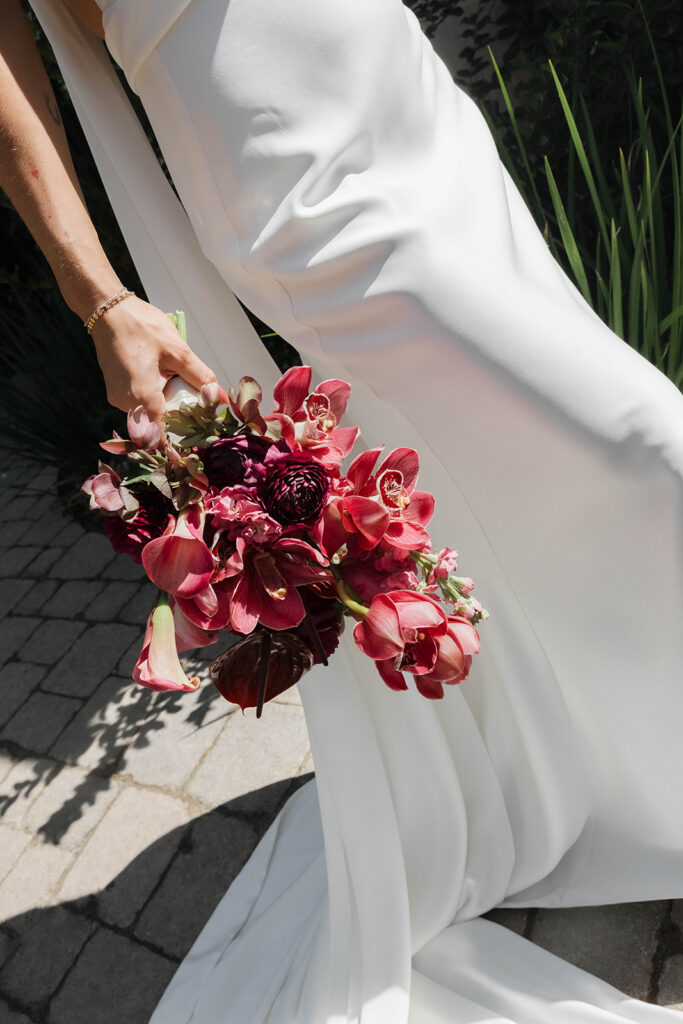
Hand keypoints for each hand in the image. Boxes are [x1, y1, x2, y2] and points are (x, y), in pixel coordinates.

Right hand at [90, 296, 217, 444]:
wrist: (108, 311)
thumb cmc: (141, 326)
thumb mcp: (178, 351)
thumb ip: (200, 377)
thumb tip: (219, 397)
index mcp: (142, 396)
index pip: (164, 434)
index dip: (181, 439)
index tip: (196, 436)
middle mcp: (126, 403)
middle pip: (158, 424)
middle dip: (177, 416)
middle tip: (192, 398)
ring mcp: (118, 398)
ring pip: (148, 413)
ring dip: (165, 404)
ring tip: (173, 380)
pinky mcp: (115, 391)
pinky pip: (139, 403)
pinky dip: (153, 396)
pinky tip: (160, 376)